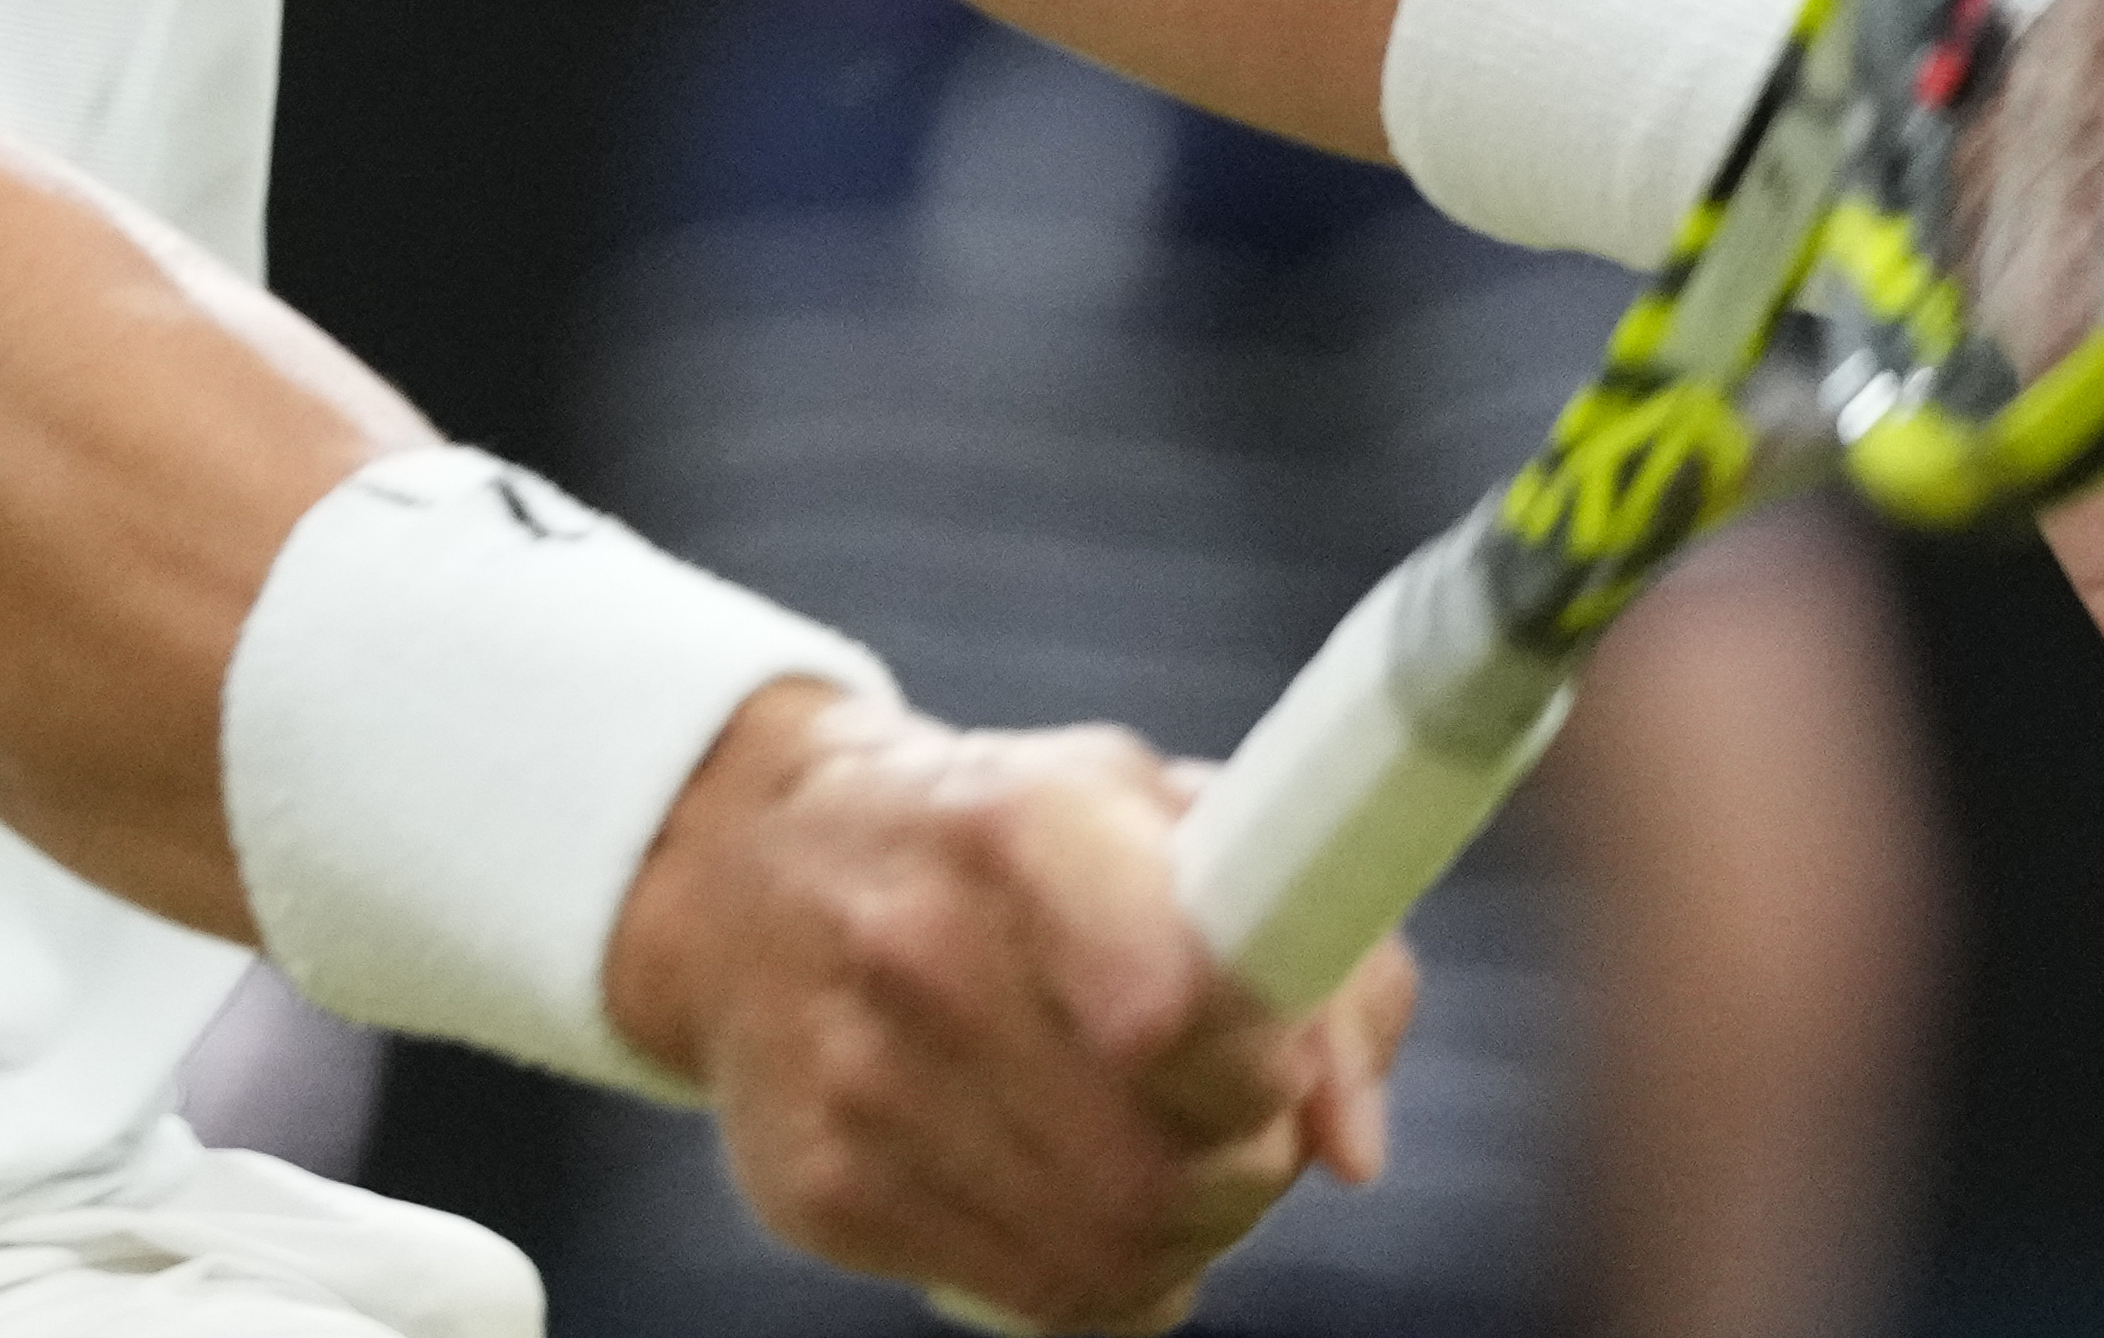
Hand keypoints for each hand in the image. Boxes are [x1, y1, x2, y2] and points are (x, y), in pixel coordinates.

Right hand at [604, 683, 1415, 1332]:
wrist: (750, 870)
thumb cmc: (997, 838)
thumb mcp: (1157, 814)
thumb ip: (1312, 945)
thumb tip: (1353, 1148)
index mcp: (1021, 821)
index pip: (1178, 1006)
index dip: (1266, 1063)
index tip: (1274, 1057)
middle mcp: (919, 947)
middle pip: (1161, 1167)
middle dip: (1247, 1167)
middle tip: (1244, 1121)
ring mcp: (856, 1082)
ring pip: (1108, 1253)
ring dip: (1185, 1230)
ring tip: (1167, 1154)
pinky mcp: (816, 1190)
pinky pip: (1033, 1301)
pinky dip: (1102, 1276)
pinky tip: (1081, 1197)